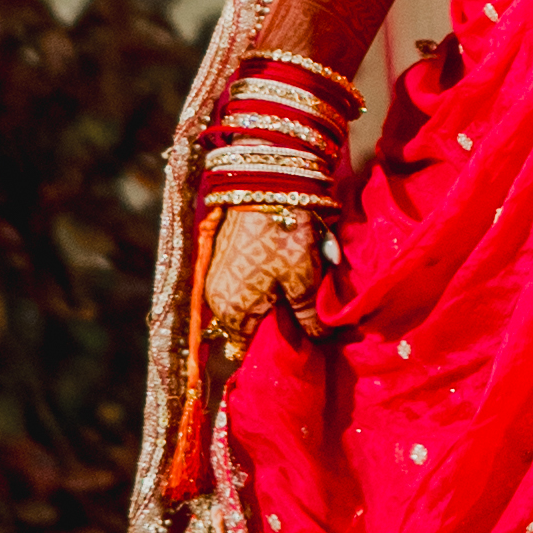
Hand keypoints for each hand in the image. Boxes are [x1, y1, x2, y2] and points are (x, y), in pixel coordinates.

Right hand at [201, 199, 325, 346]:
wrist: (265, 185)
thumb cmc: (285, 239)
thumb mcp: (303, 281)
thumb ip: (307, 317)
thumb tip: (318, 340)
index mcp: (232, 313)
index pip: (250, 347)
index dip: (276, 343)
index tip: (298, 335)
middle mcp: (215, 301)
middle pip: (246, 325)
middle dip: (272, 320)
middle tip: (300, 307)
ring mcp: (214, 278)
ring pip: (244, 303)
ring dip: (266, 299)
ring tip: (291, 283)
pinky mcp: (219, 258)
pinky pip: (240, 283)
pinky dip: (258, 282)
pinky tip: (278, 268)